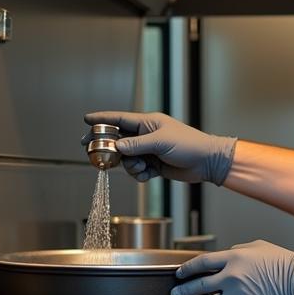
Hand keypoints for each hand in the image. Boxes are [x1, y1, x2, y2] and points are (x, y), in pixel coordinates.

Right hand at [83, 111, 235, 184]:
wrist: (207, 162)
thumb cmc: (189, 145)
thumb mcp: (160, 142)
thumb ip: (136, 144)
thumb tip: (117, 146)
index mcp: (148, 123)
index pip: (119, 119)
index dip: (102, 119)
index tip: (86, 120)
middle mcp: (147, 136)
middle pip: (119, 140)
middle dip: (109, 148)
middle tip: (93, 152)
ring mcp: (150, 151)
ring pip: (127, 159)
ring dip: (131, 166)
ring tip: (143, 167)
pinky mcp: (155, 165)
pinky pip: (138, 171)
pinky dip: (141, 175)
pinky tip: (150, 175)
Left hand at [170, 240, 293, 294]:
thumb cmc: (284, 263)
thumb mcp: (259, 246)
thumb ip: (239, 249)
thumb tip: (228, 253)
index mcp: (233, 258)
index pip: (201, 263)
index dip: (187, 269)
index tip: (180, 274)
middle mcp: (230, 277)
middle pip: (196, 286)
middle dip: (182, 292)